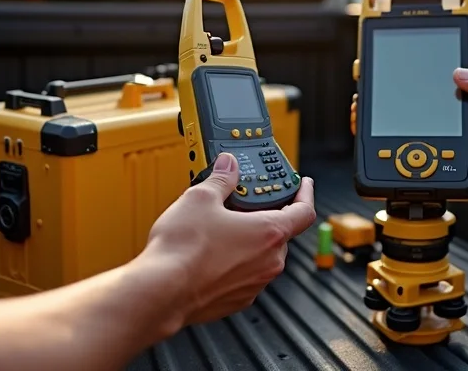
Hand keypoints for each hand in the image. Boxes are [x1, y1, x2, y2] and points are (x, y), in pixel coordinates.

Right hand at [142, 152, 315, 326]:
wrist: (162, 291)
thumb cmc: (183, 250)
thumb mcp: (200, 198)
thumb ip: (221, 179)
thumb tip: (227, 167)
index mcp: (270, 232)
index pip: (304, 211)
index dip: (305, 194)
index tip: (303, 186)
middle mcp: (269, 261)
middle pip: (279, 233)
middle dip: (263, 216)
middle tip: (243, 204)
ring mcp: (255, 284)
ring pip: (260, 256)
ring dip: (247, 241)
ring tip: (219, 229)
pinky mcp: (237, 300)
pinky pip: (243, 276)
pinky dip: (233, 263)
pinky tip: (209, 255)